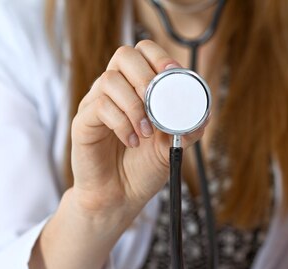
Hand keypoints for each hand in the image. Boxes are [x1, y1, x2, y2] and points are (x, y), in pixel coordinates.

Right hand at [70, 40, 205, 216]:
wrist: (119, 198)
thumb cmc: (142, 169)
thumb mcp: (172, 147)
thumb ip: (187, 129)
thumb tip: (204, 113)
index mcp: (135, 88)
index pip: (143, 52)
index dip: (159, 57)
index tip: (174, 77)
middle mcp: (114, 90)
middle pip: (124, 55)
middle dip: (146, 76)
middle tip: (158, 104)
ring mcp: (96, 104)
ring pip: (110, 80)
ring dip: (135, 105)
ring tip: (147, 133)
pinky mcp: (83, 122)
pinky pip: (99, 107)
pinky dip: (122, 123)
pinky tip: (132, 142)